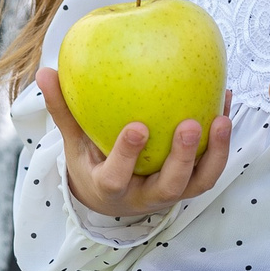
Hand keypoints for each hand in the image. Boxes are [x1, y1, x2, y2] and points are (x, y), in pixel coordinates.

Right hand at [39, 67, 232, 221]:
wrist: (112, 199)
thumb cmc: (91, 162)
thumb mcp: (73, 143)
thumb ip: (63, 110)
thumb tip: (45, 72)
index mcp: (110, 188)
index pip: (117, 178)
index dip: (128, 156)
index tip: (138, 127)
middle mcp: (144, 196)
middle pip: (167, 186)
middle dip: (181, 157)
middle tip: (190, 124)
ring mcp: (172, 194)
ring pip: (197, 182)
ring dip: (214, 153)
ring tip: (221, 119)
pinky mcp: (191, 185)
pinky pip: (211, 166)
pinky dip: (222, 140)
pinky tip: (224, 102)